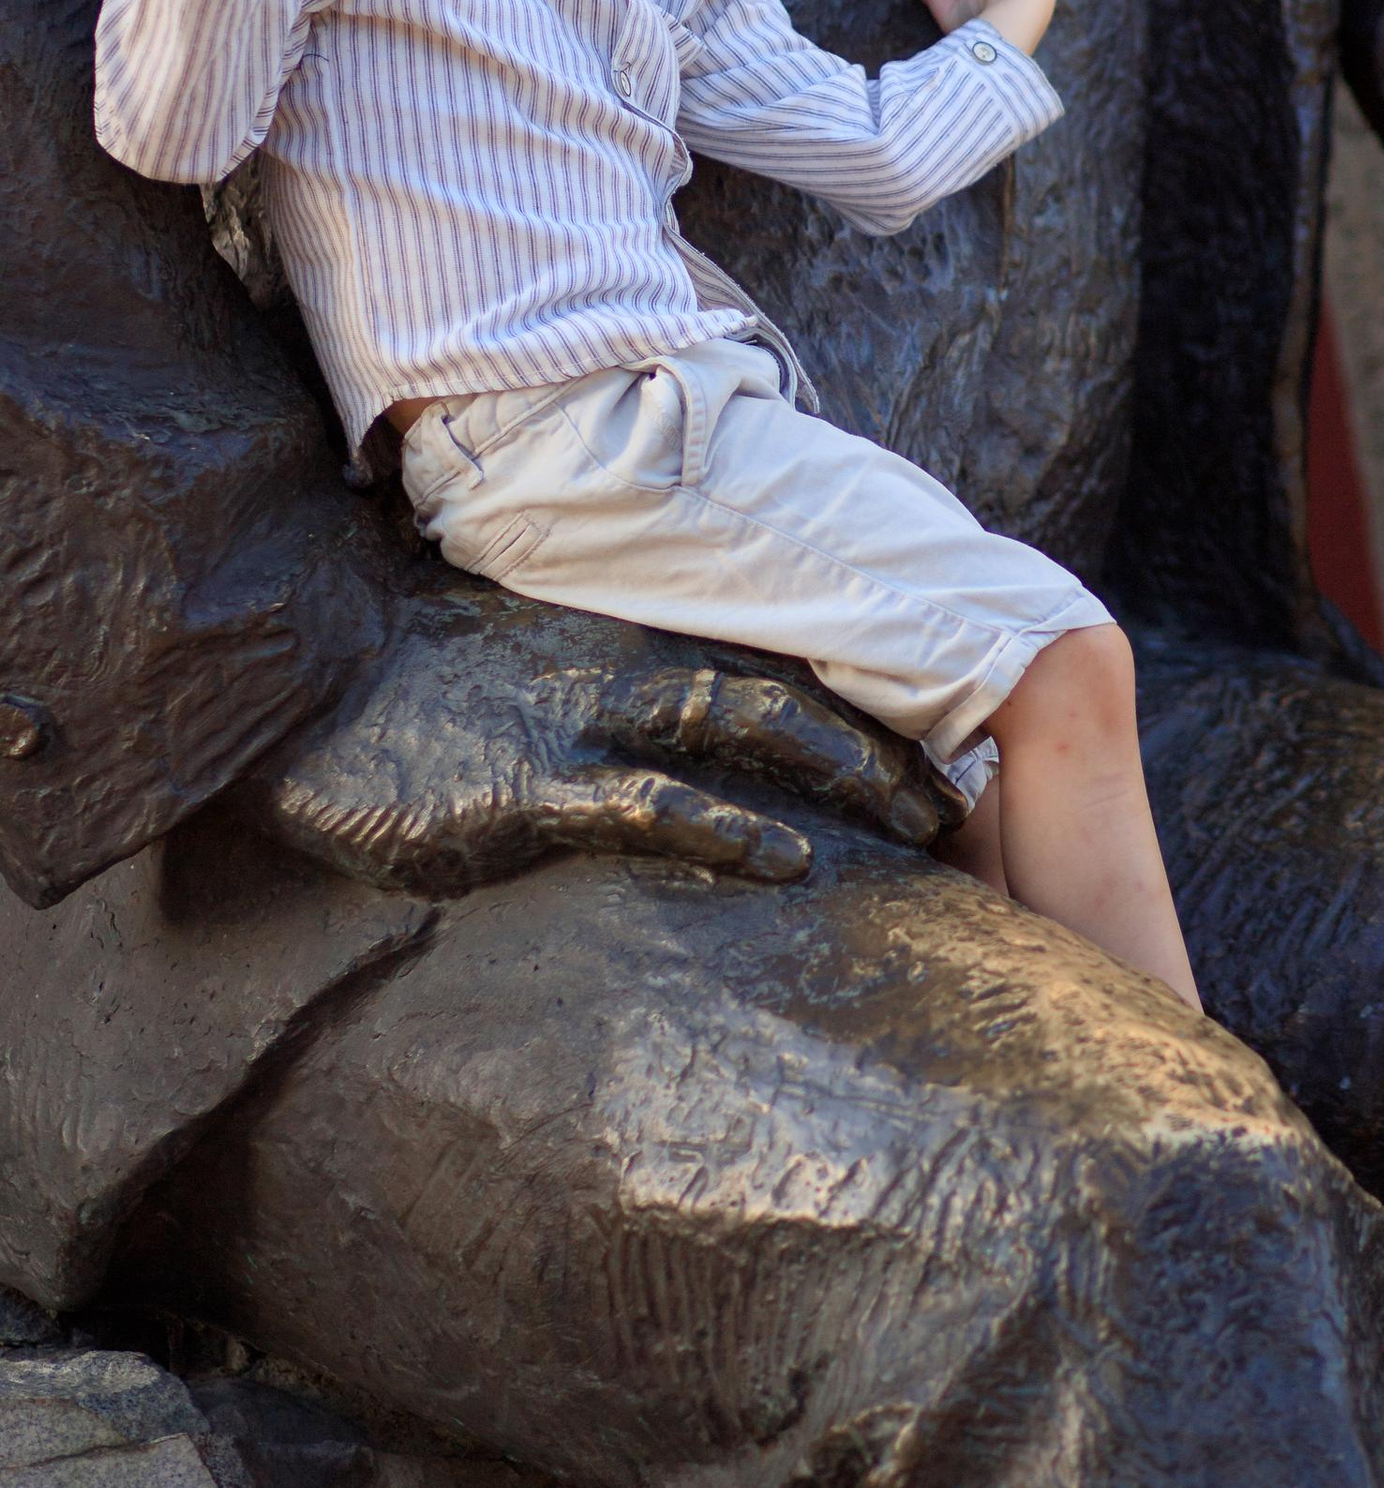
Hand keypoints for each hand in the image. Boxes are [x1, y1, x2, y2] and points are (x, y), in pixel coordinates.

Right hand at [231, 590, 957, 896]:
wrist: (311, 674)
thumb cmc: (424, 676)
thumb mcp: (545, 655)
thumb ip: (629, 670)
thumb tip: (701, 723)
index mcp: (639, 629)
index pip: (784, 653)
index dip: (871, 695)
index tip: (945, 741)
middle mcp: (633, 657)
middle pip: (797, 686)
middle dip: (890, 741)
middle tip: (966, 799)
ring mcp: (588, 714)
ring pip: (752, 726)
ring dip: (847, 772)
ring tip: (921, 820)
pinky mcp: (537, 781)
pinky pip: (654, 800)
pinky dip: (731, 828)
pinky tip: (790, 858)